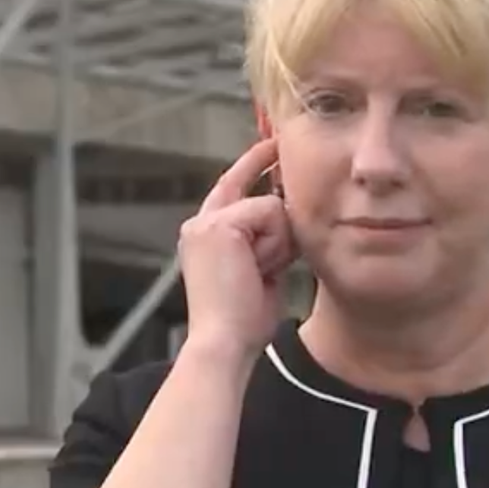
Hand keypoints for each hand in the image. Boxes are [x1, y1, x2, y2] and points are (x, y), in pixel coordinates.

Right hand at [178, 138, 296, 356]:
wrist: (225, 342)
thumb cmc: (244, 322)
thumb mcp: (261, 272)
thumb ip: (268, 243)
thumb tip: (289, 219)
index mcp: (205, 237)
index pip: (231, 188)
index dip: (252, 165)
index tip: (271, 145)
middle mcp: (199, 224)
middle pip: (244, 181)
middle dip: (262, 161)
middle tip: (278, 148)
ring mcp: (206, 223)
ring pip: (270, 206)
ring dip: (280, 242)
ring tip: (264, 272)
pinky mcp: (218, 226)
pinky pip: (270, 214)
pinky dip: (276, 243)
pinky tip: (260, 267)